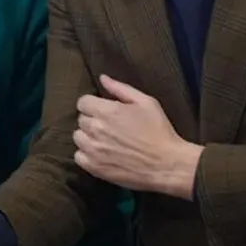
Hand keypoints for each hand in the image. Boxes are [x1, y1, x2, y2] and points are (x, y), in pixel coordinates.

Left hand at [74, 75, 202, 198]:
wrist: (167, 164)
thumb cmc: (159, 131)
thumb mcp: (146, 102)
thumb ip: (121, 88)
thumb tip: (102, 78)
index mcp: (107, 111)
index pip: (83, 102)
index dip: (93, 104)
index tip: (103, 110)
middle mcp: (95, 129)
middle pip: (81, 119)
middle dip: (93, 119)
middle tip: (109, 126)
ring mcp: (93, 150)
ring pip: (78, 137)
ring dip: (88, 136)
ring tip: (104, 140)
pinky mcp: (94, 167)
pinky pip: (78, 156)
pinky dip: (86, 154)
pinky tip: (100, 153)